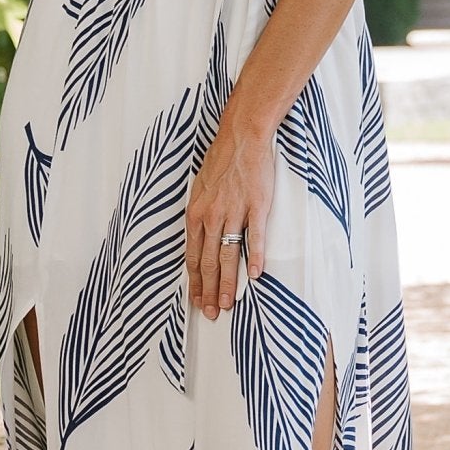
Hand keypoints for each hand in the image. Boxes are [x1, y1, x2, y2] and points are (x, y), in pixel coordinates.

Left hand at [186, 118, 274, 319]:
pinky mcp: (255, 206)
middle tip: (212, 312)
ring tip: (229, 303)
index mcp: (196, 214)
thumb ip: (200, 216)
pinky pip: (254, 236)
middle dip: (209, 290)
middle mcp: (211, 217)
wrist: (241, 138)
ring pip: (228, 255)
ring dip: (228, 282)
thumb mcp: (199, 190)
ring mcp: (233, 212)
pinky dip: (254, 257)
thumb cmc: (221, 162)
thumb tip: (199, 239)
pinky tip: (254, 275)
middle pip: (209, 262)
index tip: (197, 300)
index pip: (193, 256)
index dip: (195, 281)